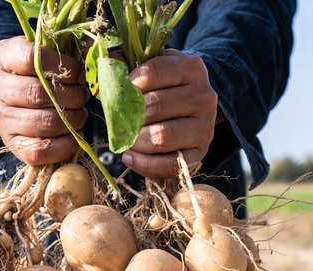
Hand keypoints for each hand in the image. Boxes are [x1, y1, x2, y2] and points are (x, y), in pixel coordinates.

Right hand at [0, 36, 89, 165]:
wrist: (10, 91)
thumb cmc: (34, 68)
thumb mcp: (42, 49)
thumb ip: (66, 49)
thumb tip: (94, 57)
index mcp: (1, 56)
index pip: (33, 58)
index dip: (64, 67)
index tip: (79, 74)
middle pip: (40, 93)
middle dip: (73, 96)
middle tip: (83, 96)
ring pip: (44, 123)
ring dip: (72, 120)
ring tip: (80, 114)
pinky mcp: (10, 143)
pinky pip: (39, 151)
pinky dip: (64, 146)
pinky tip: (74, 135)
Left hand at [121, 50, 217, 177]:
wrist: (193, 108)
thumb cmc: (165, 86)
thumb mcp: (152, 68)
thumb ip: (128, 64)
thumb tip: (108, 65)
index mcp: (190, 67)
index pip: (152, 72)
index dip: (128, 83)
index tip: (117, 92)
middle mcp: (203, 95)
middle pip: (154, 106)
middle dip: (127, 116)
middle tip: (115, 121)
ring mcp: (205, 125)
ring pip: (162, 136)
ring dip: (135, 140)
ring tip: (126, 138)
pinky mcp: (201, 151)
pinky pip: (170, 163)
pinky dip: (145, 163)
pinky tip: (129, 157)